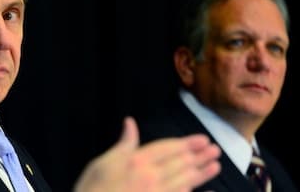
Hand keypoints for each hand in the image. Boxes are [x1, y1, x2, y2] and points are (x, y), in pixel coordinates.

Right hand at [73, 117, 220, 191]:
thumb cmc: (91, 189)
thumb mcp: (102, 162)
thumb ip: (123, 145)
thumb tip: (129, 123)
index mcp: (136, 161)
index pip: (168, 148)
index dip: (187, 143)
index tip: (203, 140)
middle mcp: (151, 178)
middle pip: (180, 164)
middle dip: (199, 156)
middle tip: (215, 150)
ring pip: (185, 181)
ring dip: (202, 173)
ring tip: (215, 165)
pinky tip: (205, 191)